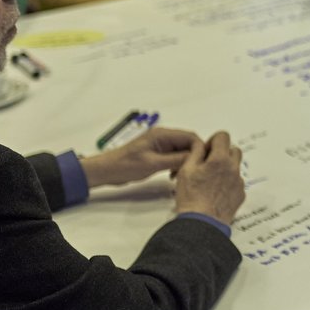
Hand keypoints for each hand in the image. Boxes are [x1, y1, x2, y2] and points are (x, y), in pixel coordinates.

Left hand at [81, 127, 200, 188]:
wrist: (107, 170)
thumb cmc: (124, 165)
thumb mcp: (153, 164)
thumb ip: (175, 160)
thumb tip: (195, 158)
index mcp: (162, 135)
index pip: (190, 137)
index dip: (199, 149)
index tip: (202, 163)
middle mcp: (163, 137)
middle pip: (188, 143)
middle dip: (193, 156)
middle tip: (193, 171)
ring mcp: (160, 145)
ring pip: (182, 151)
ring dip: (185, 162)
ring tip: (181, 175)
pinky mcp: (158, 153)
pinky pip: (175, 157)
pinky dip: (178, 165)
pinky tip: (173, 175)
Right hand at [174, 131, 245, 224]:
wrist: (201, 223)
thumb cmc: (191, 197)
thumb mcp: (186, 169)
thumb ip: (196, 152)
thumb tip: (201, 145)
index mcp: (220, 159)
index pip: (223, 136)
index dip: (213, 141)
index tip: (206, 151)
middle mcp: (233, 169)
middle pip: (233, 150)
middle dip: (222, 153)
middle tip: (208, 164)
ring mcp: (238, 182)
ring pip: (235, 167)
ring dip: (225, 168)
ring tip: (210, 180)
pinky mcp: (240, 195)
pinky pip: (236, 182)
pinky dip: (228, 183)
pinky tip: (215, 192)